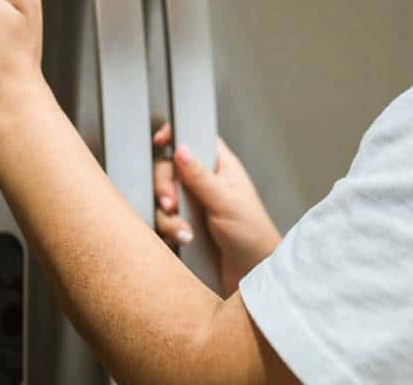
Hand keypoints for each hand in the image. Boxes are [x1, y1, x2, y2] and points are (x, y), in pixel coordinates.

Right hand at [152, 123, 282, 294]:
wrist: (251, 275)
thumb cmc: (252, 234)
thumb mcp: (226, 202)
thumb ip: (200, 177)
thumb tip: (181, 148)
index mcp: (219, 167)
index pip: (194, 140)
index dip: (175, 137)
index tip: (160, 141)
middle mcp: (203, 183)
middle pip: (168, 169)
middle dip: (164, 186)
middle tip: (171, 204)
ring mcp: (191, 206)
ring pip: (162, 198)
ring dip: (169, 216)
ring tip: (185, 232)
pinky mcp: (182, 227)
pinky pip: (162, 222)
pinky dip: (168, 231)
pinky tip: (183, 240)